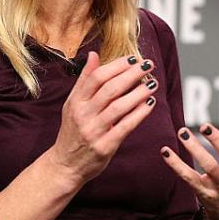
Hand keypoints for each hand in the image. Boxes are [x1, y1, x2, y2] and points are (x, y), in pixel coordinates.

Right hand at [52, 51, 158, 185]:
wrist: (65, 165)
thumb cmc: (72, 131)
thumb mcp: (72, 104)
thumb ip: (84, 80)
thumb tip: (94, 54)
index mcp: (76, 102)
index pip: (96, 78)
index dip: (116, 66)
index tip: (132, 58)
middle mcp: (83, 115)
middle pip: (109, 89)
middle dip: (131, 75)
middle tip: (148, 65)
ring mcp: (93, 131)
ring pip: (118, 107)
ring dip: (138, 93)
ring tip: (152, 83)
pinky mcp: (105, 147)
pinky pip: (125, 126)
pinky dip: (139, 114)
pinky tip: (149, 104)